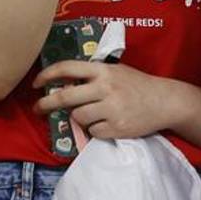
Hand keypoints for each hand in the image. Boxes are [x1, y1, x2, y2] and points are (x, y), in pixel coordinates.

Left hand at [33, 61, 175, 139]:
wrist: (164, 101)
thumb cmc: (137, 85)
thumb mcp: (115, 72)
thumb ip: (93, 76)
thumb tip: (64, 85)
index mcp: (103, 70)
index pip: (67, 68)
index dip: (47, 75)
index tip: (36, 83)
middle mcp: (105, 87)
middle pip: (65, 97)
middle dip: (46, 104)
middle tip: (37, 109)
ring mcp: (111, 108)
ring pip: (77, 117)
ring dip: (79, 118)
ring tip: (92, 115)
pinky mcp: (116, 127)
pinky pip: (93, 131)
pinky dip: (95, 130)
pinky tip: (107, 123)